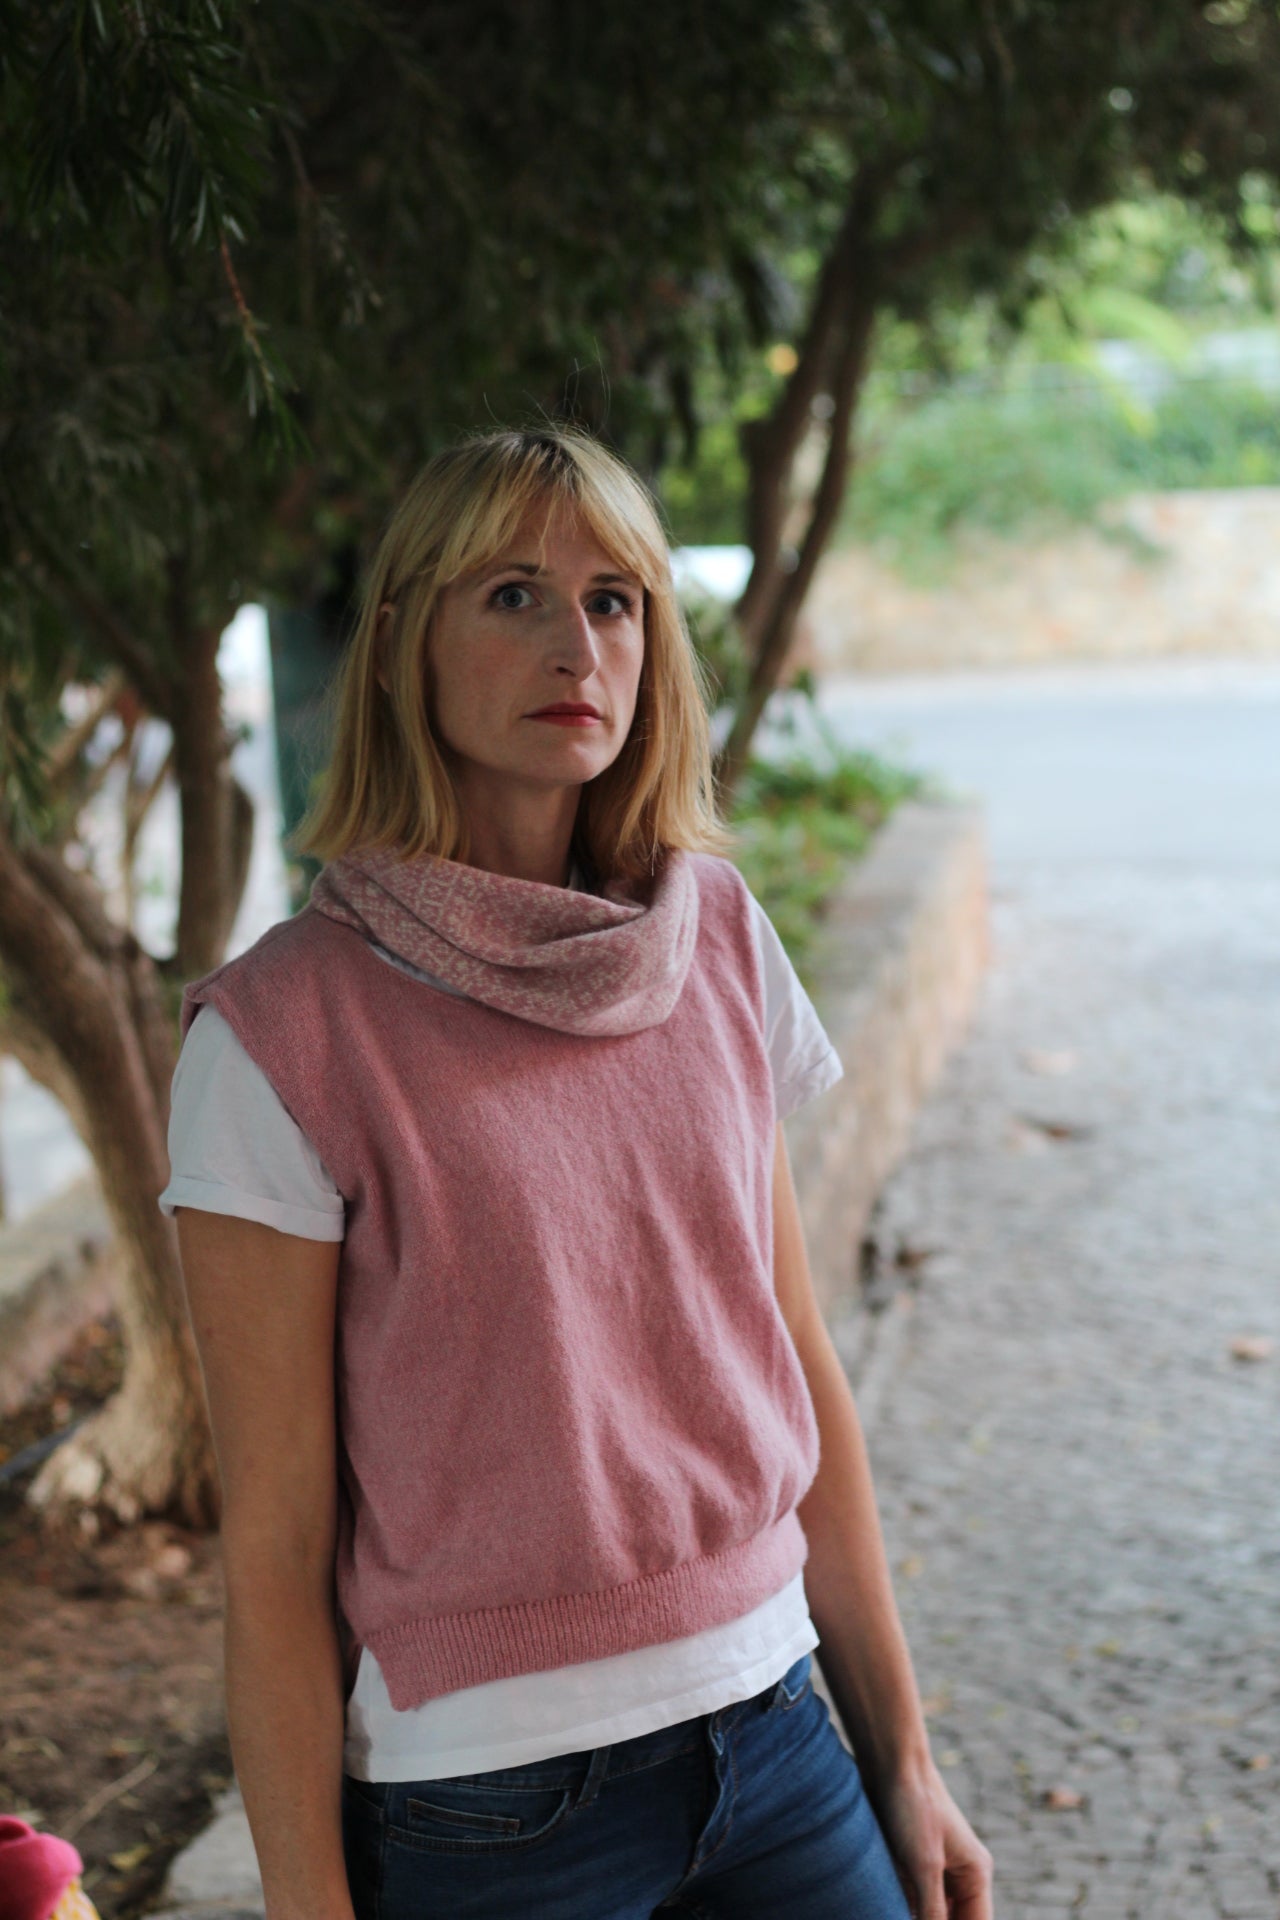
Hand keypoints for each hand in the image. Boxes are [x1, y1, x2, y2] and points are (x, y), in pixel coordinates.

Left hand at [875, 1753, 993, 1919]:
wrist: (888, 1761)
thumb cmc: (913, 1806)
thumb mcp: (925, 1866)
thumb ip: (934, 1911)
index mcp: (975, 1875)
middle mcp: (960, 1875)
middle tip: (911, 1914)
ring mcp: (935, 1869)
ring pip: (932, 1912)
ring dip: (916, 1915)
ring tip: (893, 1909)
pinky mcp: (911, 1863)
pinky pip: (911, 1899)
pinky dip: (901, 1906)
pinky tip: (885, 1905)